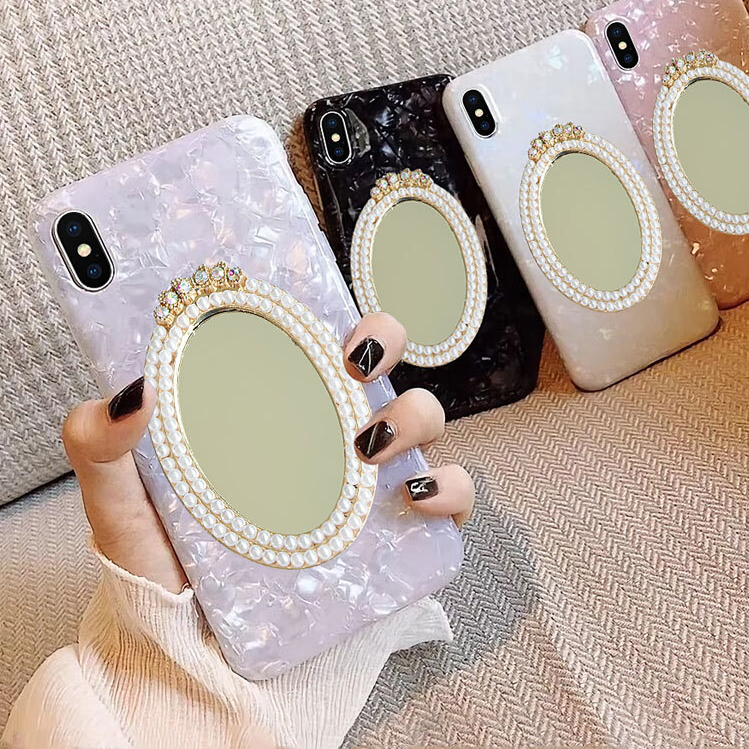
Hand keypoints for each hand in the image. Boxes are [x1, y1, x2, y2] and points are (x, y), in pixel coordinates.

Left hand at [62, 312, 474, 592]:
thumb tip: (134, 388)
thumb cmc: (165, 559)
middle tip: (349, 360)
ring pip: (424, 417)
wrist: (190, 647)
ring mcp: (366, 479)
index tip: (317, 300)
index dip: (322, 298)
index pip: (313, 332)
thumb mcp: (119, 497)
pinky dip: (450, 489)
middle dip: (382, 336)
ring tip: (368, 446)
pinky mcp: (395, 533)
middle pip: (381, 357)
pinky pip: (449, 498)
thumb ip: (101, 440)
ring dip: (411, 415)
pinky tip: (415, 497)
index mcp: (273, 402)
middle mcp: (328, 430)